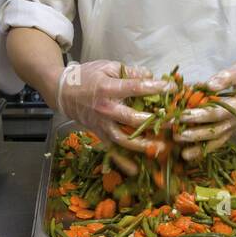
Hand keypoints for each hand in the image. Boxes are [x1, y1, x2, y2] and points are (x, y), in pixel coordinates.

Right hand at [56, 60, 174, 157]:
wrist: (62, 92)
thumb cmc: (86, 76)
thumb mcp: (107, 67)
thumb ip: (130, 72)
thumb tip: (151, 76)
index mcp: (107, 89)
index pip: (135, 88)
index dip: (155, 87)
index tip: (172, 87)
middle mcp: (105, 109)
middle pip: (132, 117)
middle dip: (155, 119)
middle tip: (174, 120)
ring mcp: (101, 124)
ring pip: (124, 138)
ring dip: (143, 144)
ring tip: (162, 146)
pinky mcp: (99, 134)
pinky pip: (111, 150)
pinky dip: (123, 162)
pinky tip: (136, 170)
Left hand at [175, 55, 235, 159]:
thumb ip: (225, 77)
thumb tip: (208, 85)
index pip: (219, 112)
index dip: (201, 115)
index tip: (183, 115)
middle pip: (217, 130)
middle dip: (196, 133)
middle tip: (176, 134)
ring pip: (218, 140)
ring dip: (200, 147)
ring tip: (183, 153)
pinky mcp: (232, 127)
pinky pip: (219, 141)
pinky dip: (205, 149)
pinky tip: (191, 154)